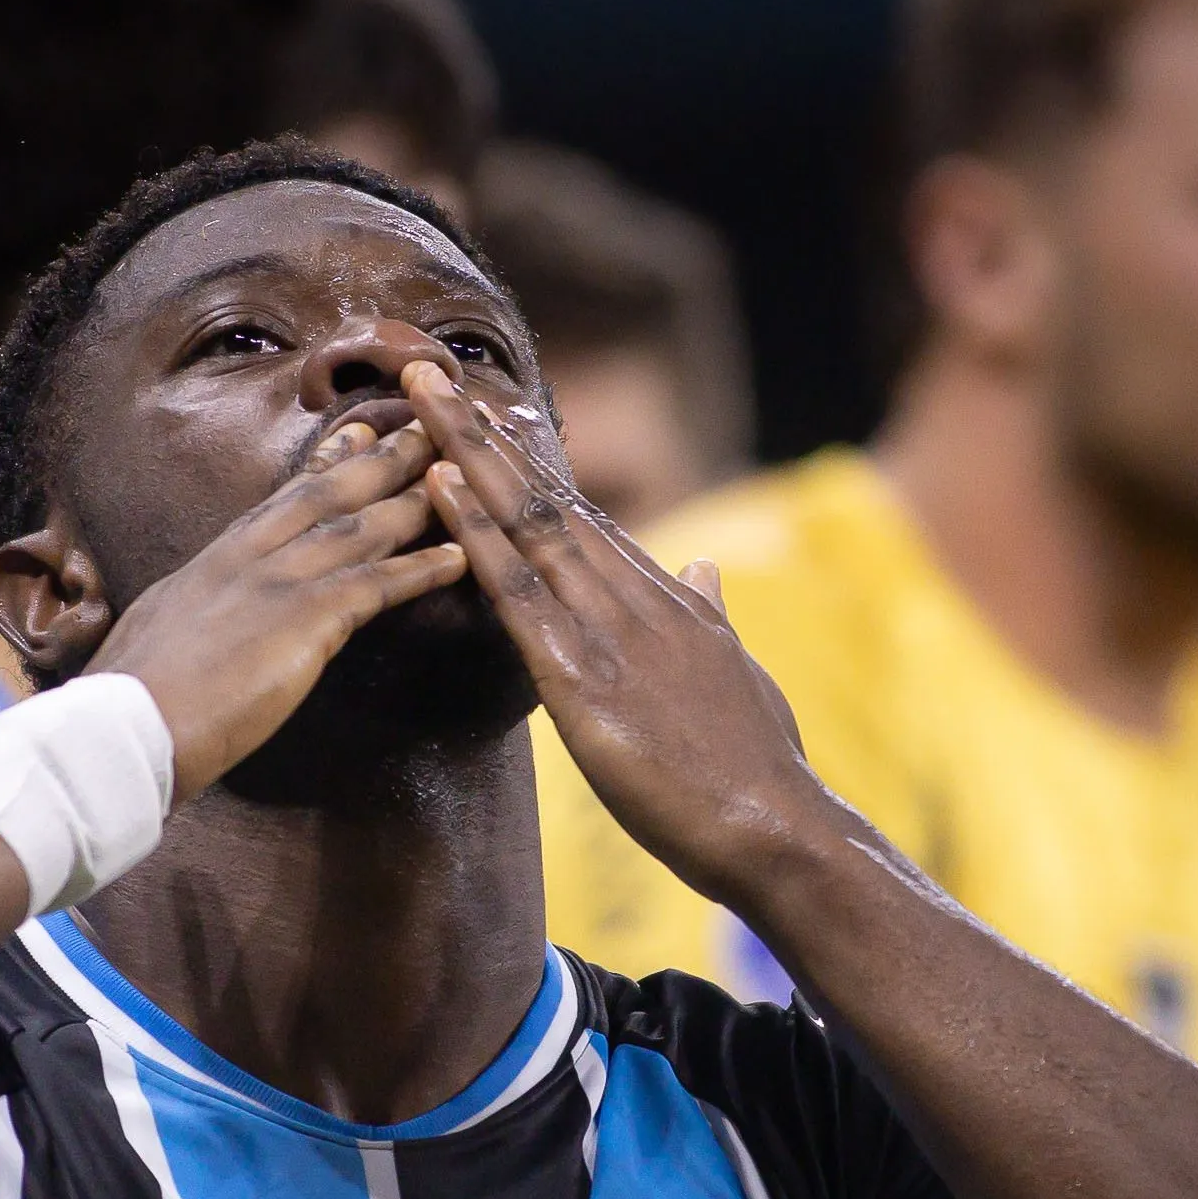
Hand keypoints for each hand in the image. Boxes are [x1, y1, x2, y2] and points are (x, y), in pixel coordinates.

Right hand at [87, 419, 470, 798]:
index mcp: (216, 561)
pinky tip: (459, 558)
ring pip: (359, 526)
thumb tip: (190, 624)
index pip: (281, 501)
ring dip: (415, 498)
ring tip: (461, 472)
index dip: (325, 465)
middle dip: (381, 457)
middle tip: (425, 425)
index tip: (356, 433)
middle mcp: (250, 556)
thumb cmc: (133, 699)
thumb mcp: (160, 634)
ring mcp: (278, 581)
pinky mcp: (303, 618)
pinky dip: (422, 568)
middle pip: (327, 492)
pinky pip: (377, 584)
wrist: (124, 726)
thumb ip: (191, 617)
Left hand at [402, 360, 818, 903]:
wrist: (778, 828)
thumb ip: (712, 617)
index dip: (529, 460)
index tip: (488, 410)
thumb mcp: (737, 674)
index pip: (583, 515)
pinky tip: (439, 487)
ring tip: (419, 396)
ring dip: (466, 455)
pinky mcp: (581, 676)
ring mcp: (607, 628)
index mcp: (665, 599)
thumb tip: (703, 570)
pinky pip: (515, 590)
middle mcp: (634, 595)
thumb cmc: (759, 768)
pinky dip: (473, 533)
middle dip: (481, 433)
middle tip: (424, 370)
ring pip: (524, 521)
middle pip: (544, 497)